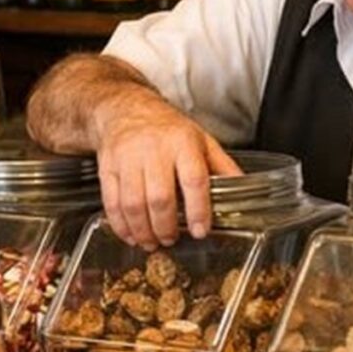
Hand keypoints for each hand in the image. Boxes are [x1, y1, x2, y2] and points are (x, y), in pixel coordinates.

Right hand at [94, 89, 240, 249]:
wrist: (126, 109)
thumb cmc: (168, 128)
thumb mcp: (201, 140)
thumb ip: (222, 166)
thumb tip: (245, 189)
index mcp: (183, 143)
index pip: (194, 179)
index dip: (198, 209)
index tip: (200, 231)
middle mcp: (154, 149)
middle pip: (160, 197)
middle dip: (166, 226)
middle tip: (172, 239)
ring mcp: (127, 158)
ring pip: (133, 203)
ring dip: (143, 230)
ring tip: (153, 242)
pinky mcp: (107, 167)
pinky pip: (111, 202)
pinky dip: (121, 225)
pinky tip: (131, 235)